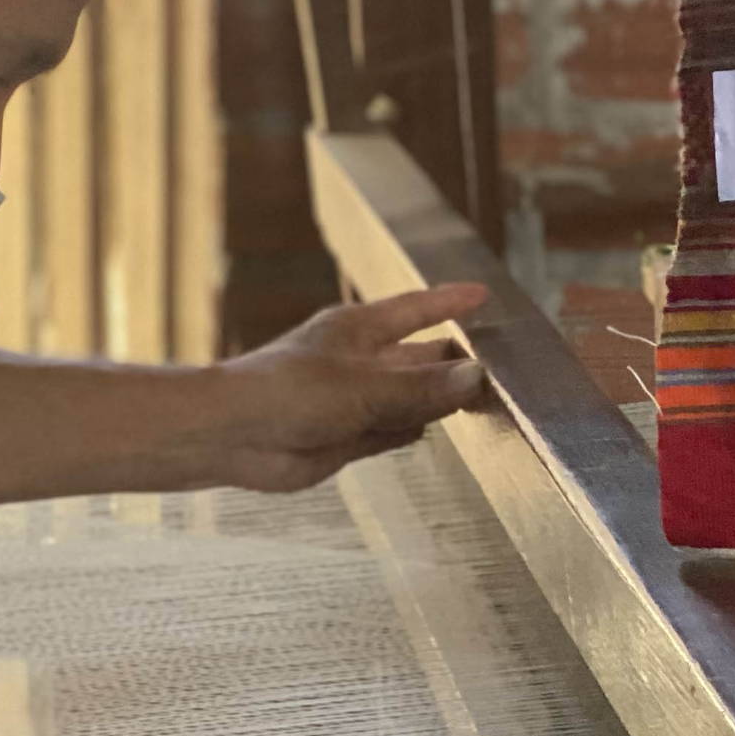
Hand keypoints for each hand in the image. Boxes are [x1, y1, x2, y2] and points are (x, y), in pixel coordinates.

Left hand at [202, 284, 492, 492]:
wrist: (233, 435)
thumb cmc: (286, 391)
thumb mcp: (364, 386)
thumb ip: (421, 387)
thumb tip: (475, 377)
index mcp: (358, 329)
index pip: (415, 311)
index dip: (448, 305)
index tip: (482, 298)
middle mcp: (358, 362)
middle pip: (418, 359)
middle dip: (454, 362)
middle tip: (502, 368)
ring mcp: (352, 401)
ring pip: (409, 398)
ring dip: (439, 401)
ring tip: (483, 400)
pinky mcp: (346, 437)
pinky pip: (391, 431)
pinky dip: (413, 430)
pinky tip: (435, 429)